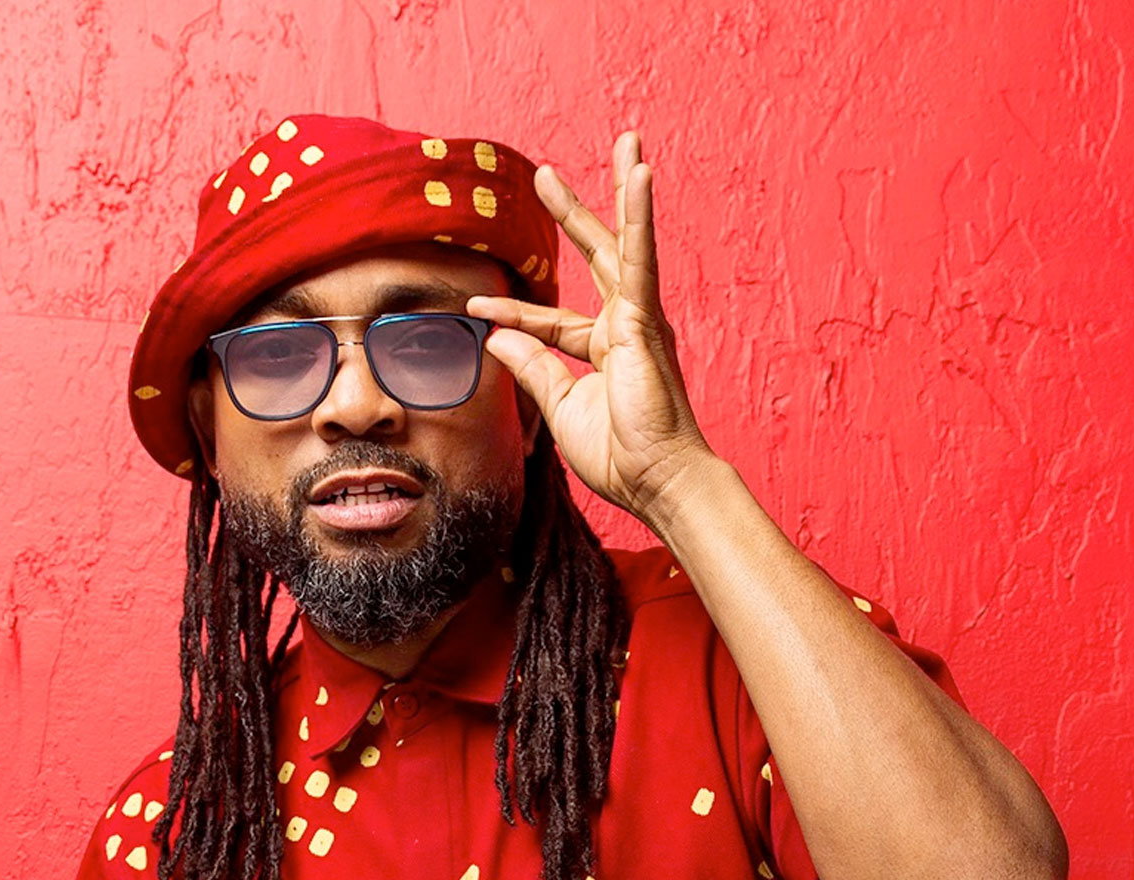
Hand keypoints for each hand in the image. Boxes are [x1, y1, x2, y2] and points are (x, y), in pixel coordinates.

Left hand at [467, 132, 715, 526]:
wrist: (659, 482)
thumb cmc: (622, 457)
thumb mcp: (563, 408)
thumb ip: (533, 367)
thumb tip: (496, 336)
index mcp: (605, 350)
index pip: (552, 321)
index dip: (514, 311)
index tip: (475, 303)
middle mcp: (626, 326)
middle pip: (597, 256)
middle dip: (576, 213)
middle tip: (549, 174)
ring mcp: (640, 318)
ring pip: (624, 242)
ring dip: (623, 189)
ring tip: (627, 143)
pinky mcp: (647, 319)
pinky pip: (640, 258)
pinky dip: (640, 216)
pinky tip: (641, 176)